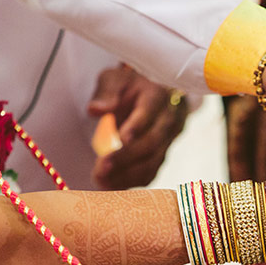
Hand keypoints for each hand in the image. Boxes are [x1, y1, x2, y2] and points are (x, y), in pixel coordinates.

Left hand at [88, 65, 187, 188]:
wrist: (155, 94)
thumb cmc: (130, 86)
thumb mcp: (116, 78)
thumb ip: (106, 91)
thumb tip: (96, 110)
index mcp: (158, 96)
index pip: (149, 113)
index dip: (136, 127)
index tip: (120, 139)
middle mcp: (169, 120)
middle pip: (152, 142)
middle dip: (126, 157)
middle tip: (101, 168)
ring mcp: (169, 140)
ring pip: (153, 162)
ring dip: (127, 175)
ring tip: (101, 181)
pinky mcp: (163, 155)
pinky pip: (151, 172)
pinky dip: (132, 182)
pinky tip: (111, 185)